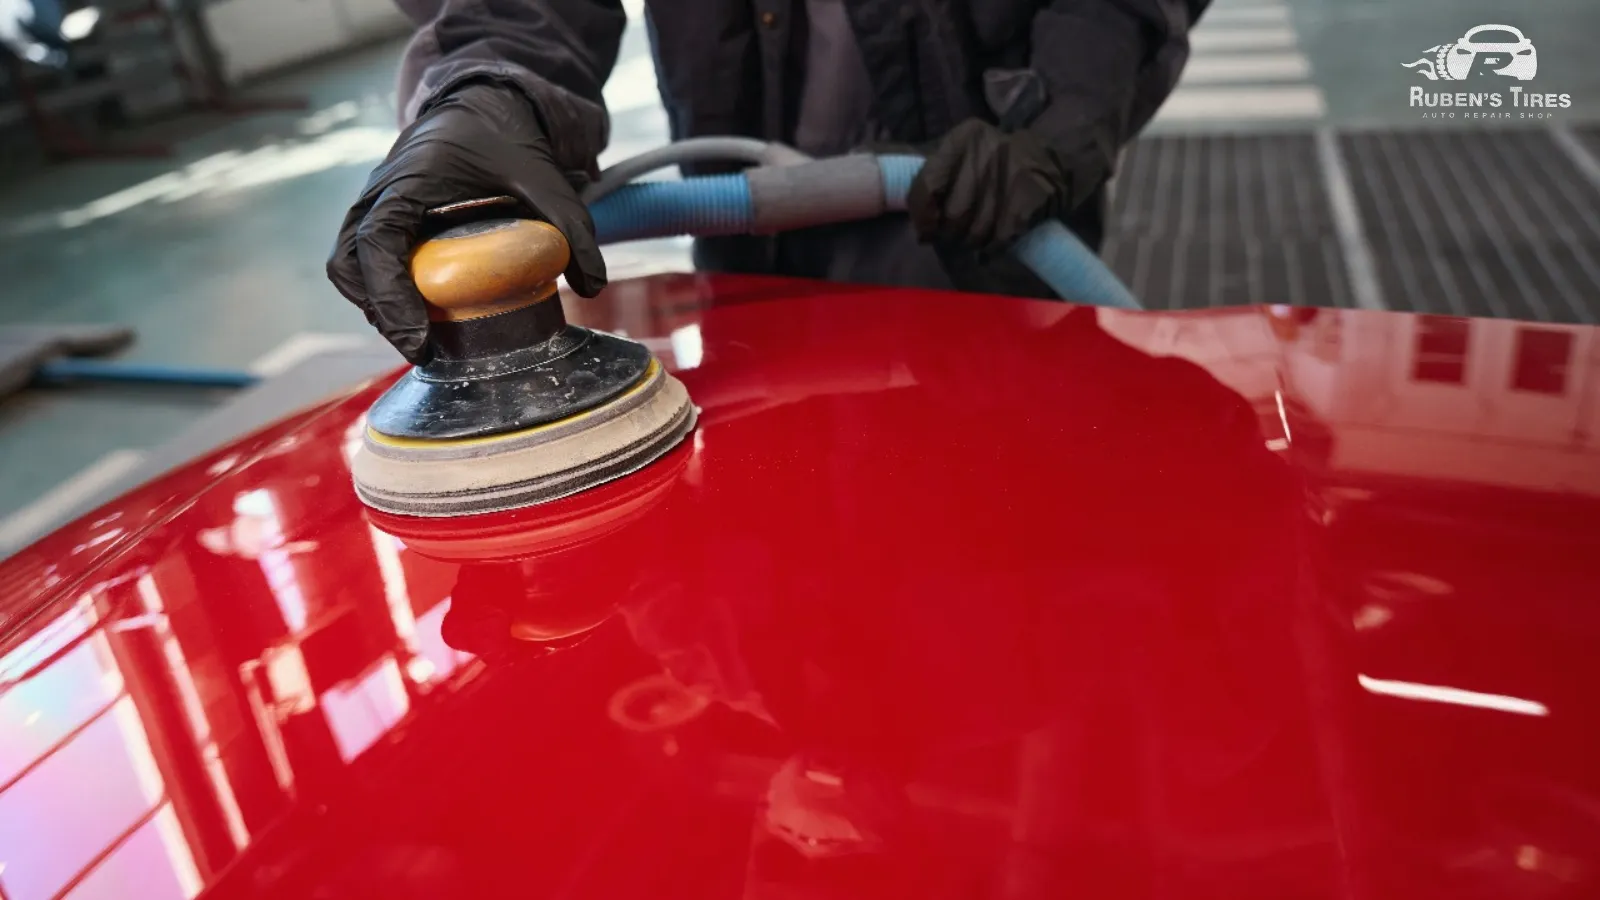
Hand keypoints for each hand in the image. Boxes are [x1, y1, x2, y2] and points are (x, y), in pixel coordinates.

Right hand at [327, 81, 604, 363]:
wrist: (481, 106)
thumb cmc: (505, 141)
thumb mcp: (547, 182)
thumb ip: (573, 230)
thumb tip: (593, 287)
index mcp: (408, 182)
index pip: (377, 244)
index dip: (390, 296)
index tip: (416, 338)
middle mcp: (379, 194)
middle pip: (350, 264)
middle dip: (381, 312)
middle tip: (422, 349)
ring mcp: (374, 205)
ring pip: (349, 265)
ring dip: (377, 304)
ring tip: (420, 336)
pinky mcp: (381, 217)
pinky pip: (362, 261)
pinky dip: (382, 289)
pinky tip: (419, 312)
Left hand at [907, 119, 1107, 255]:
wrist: (1058, 155)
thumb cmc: (1000, 162)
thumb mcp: (966, 156)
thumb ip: (938, 182)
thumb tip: (921, 229)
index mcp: (961, 139)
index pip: (926, 187)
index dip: (923, 218)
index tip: (927, 232)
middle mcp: (982, 152)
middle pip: (953, 216)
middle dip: (952, 235)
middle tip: (958, 237)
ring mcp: (1008, 174)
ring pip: (976, 231)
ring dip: (975, 243)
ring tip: (980, 237)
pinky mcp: (1029, 196)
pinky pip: (1001, 238)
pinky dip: (994, 248)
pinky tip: (995, 244)